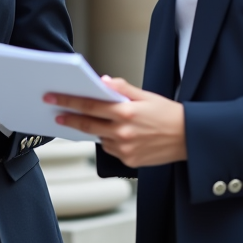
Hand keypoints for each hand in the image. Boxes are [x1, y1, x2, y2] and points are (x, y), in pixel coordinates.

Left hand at [44, 77, 186, 166]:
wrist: (189, 138)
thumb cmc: (169, 115)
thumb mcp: (146, 96)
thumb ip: (122, 88)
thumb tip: (102, 81)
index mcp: (126, 112)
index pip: (90, 105)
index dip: (68, 101)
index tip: (53, 99)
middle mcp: (123, 132)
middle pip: (88, 124)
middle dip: (70, 118)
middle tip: (57, 114)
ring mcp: (125, 149)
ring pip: (99, 138)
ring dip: (95, 130)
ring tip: (97, 122)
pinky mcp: (129, 161)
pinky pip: (111, 149)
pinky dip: (110, 141)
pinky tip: (119, 135)